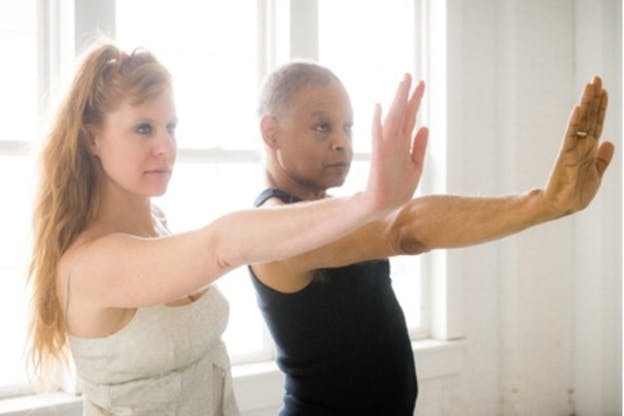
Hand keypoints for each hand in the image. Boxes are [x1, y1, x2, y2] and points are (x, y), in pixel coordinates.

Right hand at [365, 74, 428, 212]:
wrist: (383, 205)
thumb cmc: (398, 188)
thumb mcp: (416, 165)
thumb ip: (420, 146)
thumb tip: (425, 126)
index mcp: (404, 143)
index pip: (410, 116)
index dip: (415, 100)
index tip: (420, 84)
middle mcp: (395, 141)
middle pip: (402, 113)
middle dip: (406, 94)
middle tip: (410, 74)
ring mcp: (387, 147)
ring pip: (393, 118)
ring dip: (397, 101)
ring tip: (402, 83)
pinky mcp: (379, 156)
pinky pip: (378, 136)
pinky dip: (378, 121)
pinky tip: (380, 107)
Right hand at [543, 75, 614, 216]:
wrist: (561, 206)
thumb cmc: (576, 194)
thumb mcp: (596, 175)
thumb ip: (603, 159)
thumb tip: (610, 141)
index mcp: (590, 150)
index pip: (596, 123)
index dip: (601, 107)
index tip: (604, 90)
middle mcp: (581, 145)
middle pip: (589, 117)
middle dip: (594, 98)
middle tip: (596, 78)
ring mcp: (573, 148)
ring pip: (582, 121)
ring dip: (587, 102)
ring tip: (590, 84)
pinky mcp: (566, 155)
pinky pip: (572, 135)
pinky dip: (575, 121)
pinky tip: (578, 108)